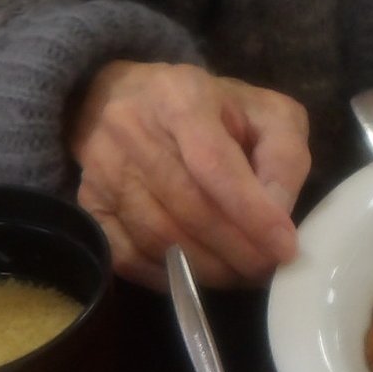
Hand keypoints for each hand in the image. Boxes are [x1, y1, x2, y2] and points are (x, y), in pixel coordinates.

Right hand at [68, 62, 310, 287]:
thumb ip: (284, 156)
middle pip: (188, 205)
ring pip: (159, 236)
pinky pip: (127, 256)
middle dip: (236, 249)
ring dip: (208, 268)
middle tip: (268, 270)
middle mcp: (131, 127)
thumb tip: (279, 215)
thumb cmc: (210, 109)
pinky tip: (198, 277)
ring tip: (241, 275)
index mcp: (181, 94)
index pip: (213, 162)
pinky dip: (168, 276)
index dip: (251, 212)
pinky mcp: (88, 203)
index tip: (284, 248)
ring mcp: (101, 168)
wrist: (127, 99)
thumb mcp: (265, 113)